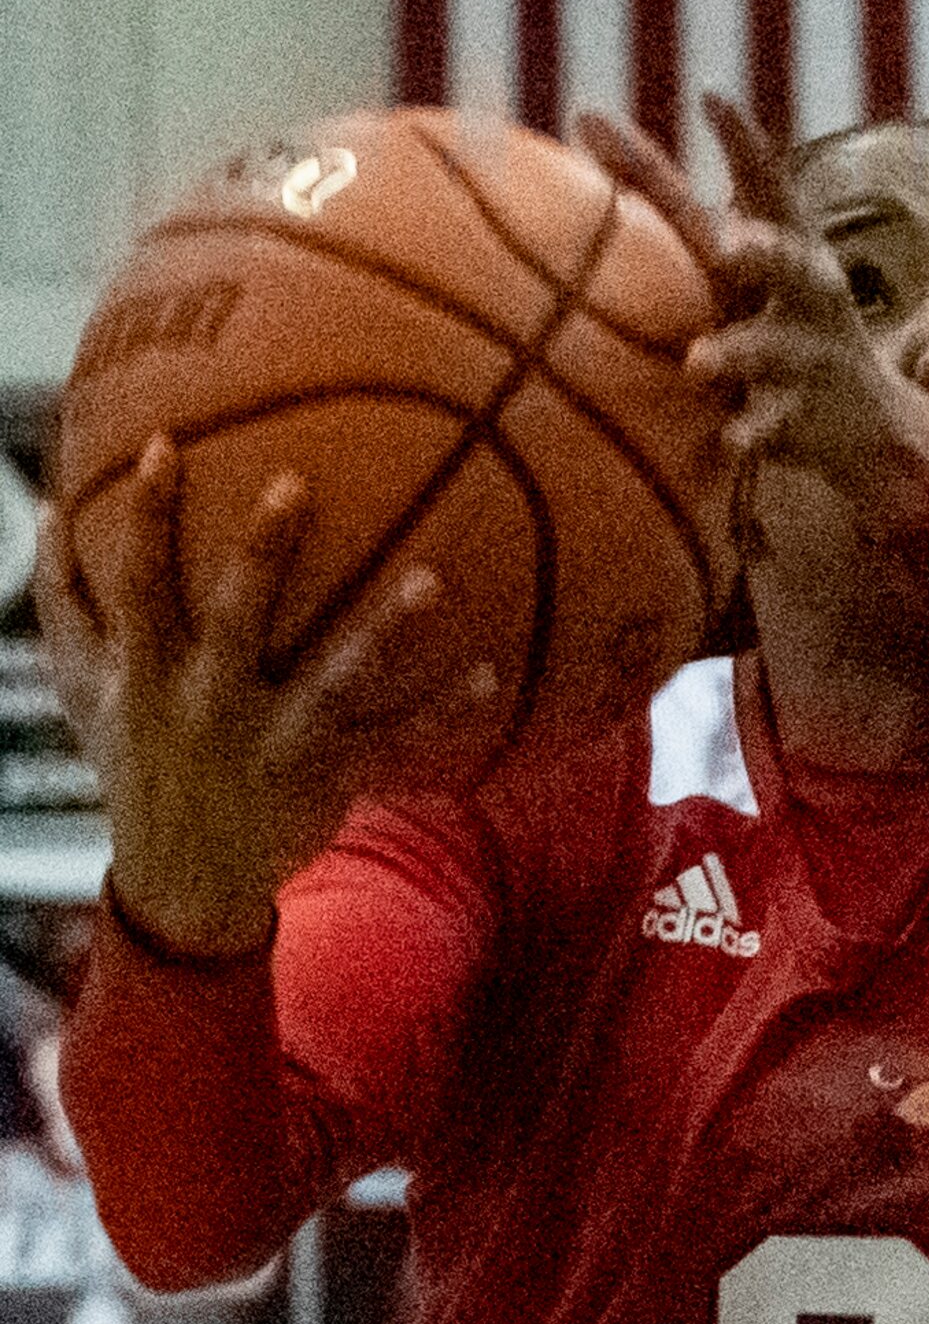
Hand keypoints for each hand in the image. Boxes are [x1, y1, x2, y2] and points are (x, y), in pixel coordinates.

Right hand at [36, 440, 488, 958]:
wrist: (182, 880)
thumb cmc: (137, 759)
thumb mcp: (85, 691)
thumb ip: (63, 605)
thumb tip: (45, 511)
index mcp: (149, 673)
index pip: (137, 581)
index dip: (149, 515)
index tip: (168, 443)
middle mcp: (209, 702)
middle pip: (234, 616)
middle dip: (261, 552)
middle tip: (295, 481)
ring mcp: (273, 740)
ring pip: (334, 678)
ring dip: (384, 630)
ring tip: (432, 580)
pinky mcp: (327, 774)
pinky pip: (395, 740)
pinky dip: (442, 710)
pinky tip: (489, 672)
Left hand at [582, 98, 928, 537]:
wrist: (869, 428)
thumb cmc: (774, 322)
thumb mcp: (734, 264)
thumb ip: (668, 199)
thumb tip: (581, 113)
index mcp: (789, 249)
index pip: (770, 187)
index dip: (745, 144)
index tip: (712, 97)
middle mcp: (809, 296)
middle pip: (795, 265)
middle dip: (767, 252)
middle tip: (730, 246)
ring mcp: (815, 359)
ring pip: (779, 350)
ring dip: (741, 353)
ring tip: (698, 363)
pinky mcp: (813, 420)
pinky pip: (779, 427)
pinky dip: (753, 433)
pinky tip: (728, 443)